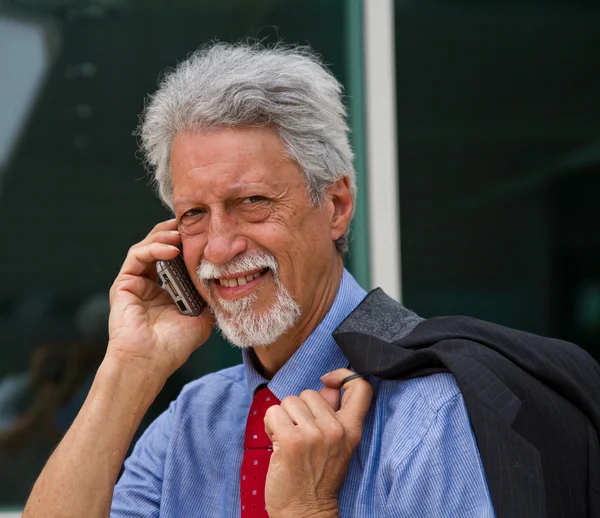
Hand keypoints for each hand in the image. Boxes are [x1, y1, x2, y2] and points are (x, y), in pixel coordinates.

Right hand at [107, 219, 213, 381]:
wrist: (151, 361)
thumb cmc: (174, 346)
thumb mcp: (202, 318)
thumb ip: (208, 298)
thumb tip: (225, 282)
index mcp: (167, 290)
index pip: (177, 258)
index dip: (188, 244)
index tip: (205, 233)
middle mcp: (150, 284)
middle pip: (160, 246)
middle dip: (175, 232)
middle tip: (192, 223)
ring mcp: (135, 283)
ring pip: (147, 246)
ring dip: (164, 235)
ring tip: (181, 233)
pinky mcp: (123, 284)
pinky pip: (137, 256)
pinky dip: (154, 248)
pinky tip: (171, 249)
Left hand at [264, 368, 372, 517]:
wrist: (305, 513)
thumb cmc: (318, 478)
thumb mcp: (337, 445)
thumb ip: (333, 413)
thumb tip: (327, 385)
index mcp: (351, 430)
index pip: (360, 387)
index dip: (343, 375)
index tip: (328, 381)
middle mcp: (335, 429)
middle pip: (310, 393)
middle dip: (299, 410)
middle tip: (300, 435)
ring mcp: (313, 434)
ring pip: (289, 401)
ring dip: (283, 418)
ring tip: (289, 441)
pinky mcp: (291, 439)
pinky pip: (273, 413)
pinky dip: (270, 426)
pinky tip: (277, 443)